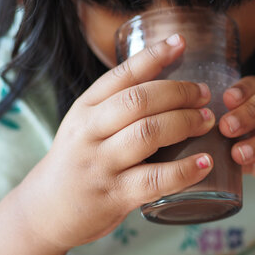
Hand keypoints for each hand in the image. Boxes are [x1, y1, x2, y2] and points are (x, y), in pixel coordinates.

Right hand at [15, 35, 214, 248]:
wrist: (47, 211)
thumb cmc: (77, 163)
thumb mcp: (86, 127)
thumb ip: (116, 107)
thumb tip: (167, 85)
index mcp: (85, 109)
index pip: (121, 75)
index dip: (154, 56)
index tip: (180, 43)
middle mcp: (89, 132)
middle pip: (139, 100)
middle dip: (179, 92)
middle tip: (204, 95)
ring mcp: (101, 164)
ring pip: (148, 134)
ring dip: (185, 123)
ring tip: (207, 121)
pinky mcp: (114, 195)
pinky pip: (155, 180)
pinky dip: (185, 170)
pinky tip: (206, 162)